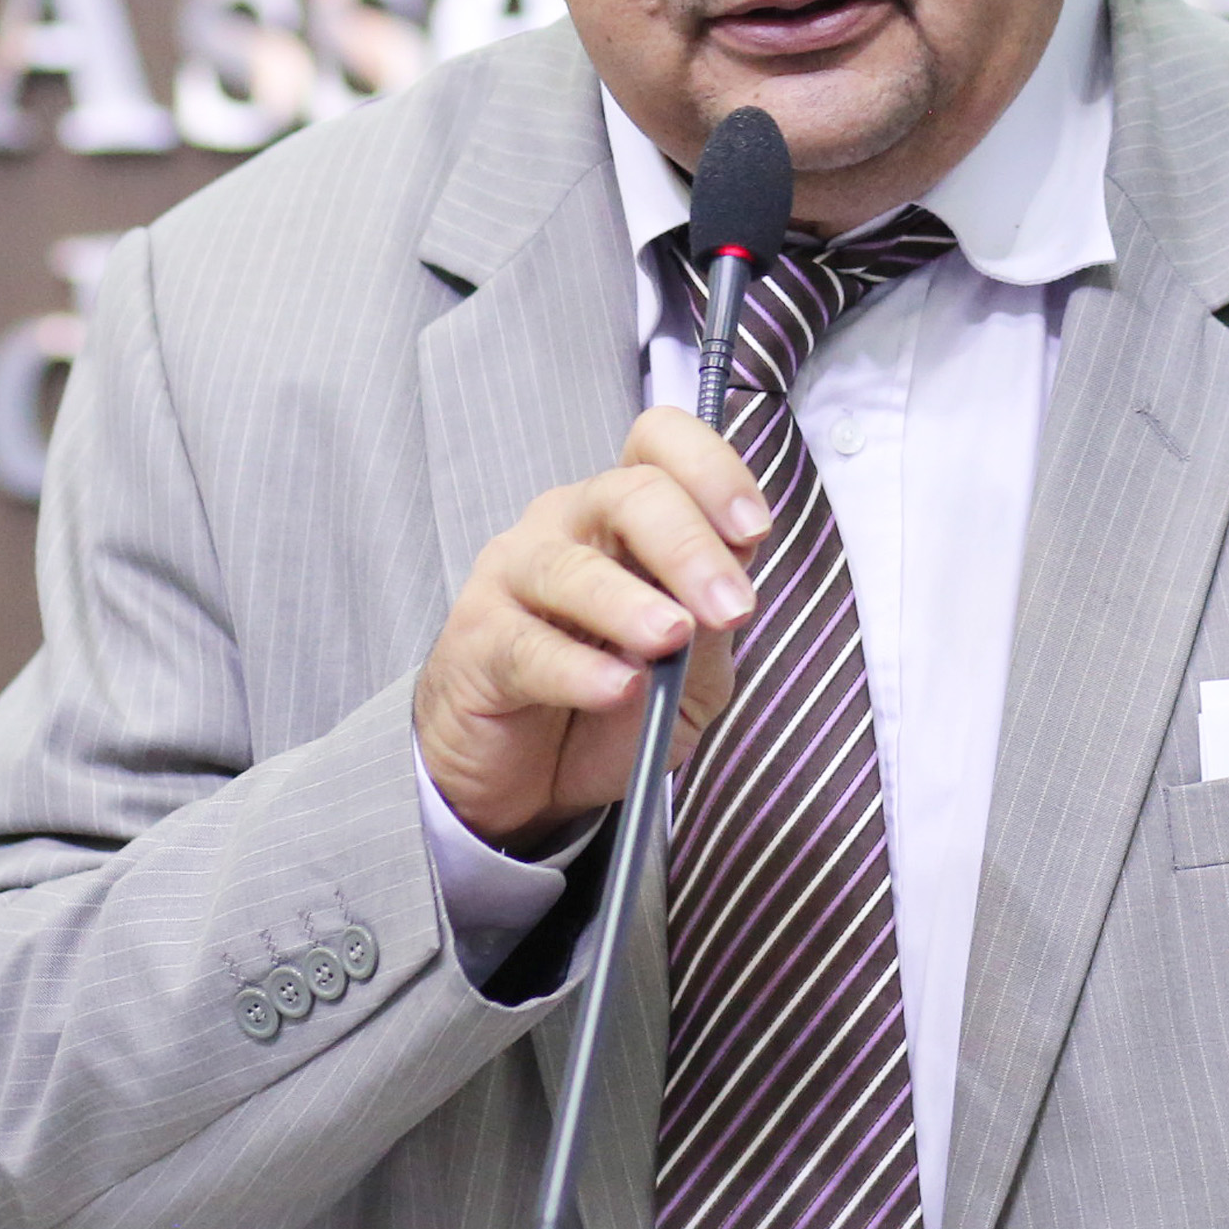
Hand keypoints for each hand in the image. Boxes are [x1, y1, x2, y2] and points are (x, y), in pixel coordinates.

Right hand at [413, 407, 769, 850]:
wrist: (534, 785)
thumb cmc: (614, 706)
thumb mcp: (691, 668)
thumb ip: (711, 620)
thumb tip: (733, 578)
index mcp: (626, 514)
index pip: (660, 443)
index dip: (711, 469)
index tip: (752, 530)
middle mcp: (566, 524)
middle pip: (628, 494)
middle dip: (689, 547)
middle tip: (731, 609)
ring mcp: (513, 576)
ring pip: (571, 568)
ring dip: (629, 602)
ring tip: (669, 638)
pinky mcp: (475, 643)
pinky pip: (526, 645)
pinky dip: (577, 669)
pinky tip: (618, 689)